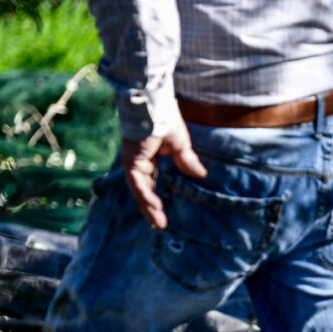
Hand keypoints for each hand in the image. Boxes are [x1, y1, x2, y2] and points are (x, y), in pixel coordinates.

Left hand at [120, 112, 207, 229]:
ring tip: (158, 222)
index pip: (150, 183)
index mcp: (147, 158)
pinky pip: (137, 181)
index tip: (163, 215)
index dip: (155, 199)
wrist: (154, 103)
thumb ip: (187, 162)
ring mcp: (132, 161)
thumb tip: (201, 175)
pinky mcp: (131, 159)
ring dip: (148, 206)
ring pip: (139, 189)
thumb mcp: (181, 145)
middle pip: (142, 190)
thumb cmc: (166, 119)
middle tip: (160, 225)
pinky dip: (145, 194)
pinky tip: (154, 206)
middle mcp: (137, 162)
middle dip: (150, 209)